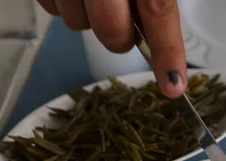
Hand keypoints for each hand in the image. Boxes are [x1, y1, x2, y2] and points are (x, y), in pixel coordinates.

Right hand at [37, 0, 186, 97]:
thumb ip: (155, 2)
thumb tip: (165, 40)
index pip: (159, 12)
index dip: (168, 51)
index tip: (174, 87)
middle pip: (112, 30)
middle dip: (118, 37)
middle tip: (121, 21)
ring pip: (76, 22)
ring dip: (87, 16)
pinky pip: (51, 8)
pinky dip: (63, 3)